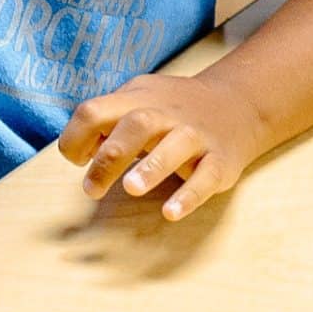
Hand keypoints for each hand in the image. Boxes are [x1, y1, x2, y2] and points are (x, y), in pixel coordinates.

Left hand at [57, 73, 264, 222]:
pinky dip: (189, 195)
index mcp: (136, 99)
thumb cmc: (171, 111)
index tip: (78, 161)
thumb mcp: (138, 101)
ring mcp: (195, 135)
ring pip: (175, 145)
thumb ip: (108, 121)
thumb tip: (80, 151)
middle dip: (109, 157)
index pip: (94, 110)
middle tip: (92, 190)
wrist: (236, 104)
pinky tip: (171, 212)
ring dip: (151, 166)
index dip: (77, 136)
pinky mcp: (220, 160)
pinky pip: (206, 176)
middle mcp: (166, 114)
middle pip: (134, 125)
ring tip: (131, 188)